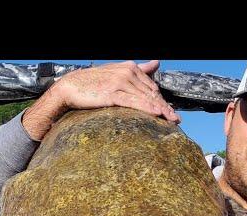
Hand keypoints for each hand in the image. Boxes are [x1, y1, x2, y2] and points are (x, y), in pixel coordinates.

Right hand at [22, 60, 179, 140]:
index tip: (172, 112)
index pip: (152, 87)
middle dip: (165, 107)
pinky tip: (157, 113)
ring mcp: (120, 83)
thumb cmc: (94, 83)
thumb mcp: (118, 72)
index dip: (162, 101)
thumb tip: (156, 63)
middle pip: (151, 93)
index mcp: (130, 68)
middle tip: (176, 119)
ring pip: (145, 98)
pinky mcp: (113, 94)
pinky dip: (147, 107)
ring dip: (161, 110)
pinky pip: (133, 102)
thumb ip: (139, 69)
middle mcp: (127, 73)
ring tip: (171, 120)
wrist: (70, 87)